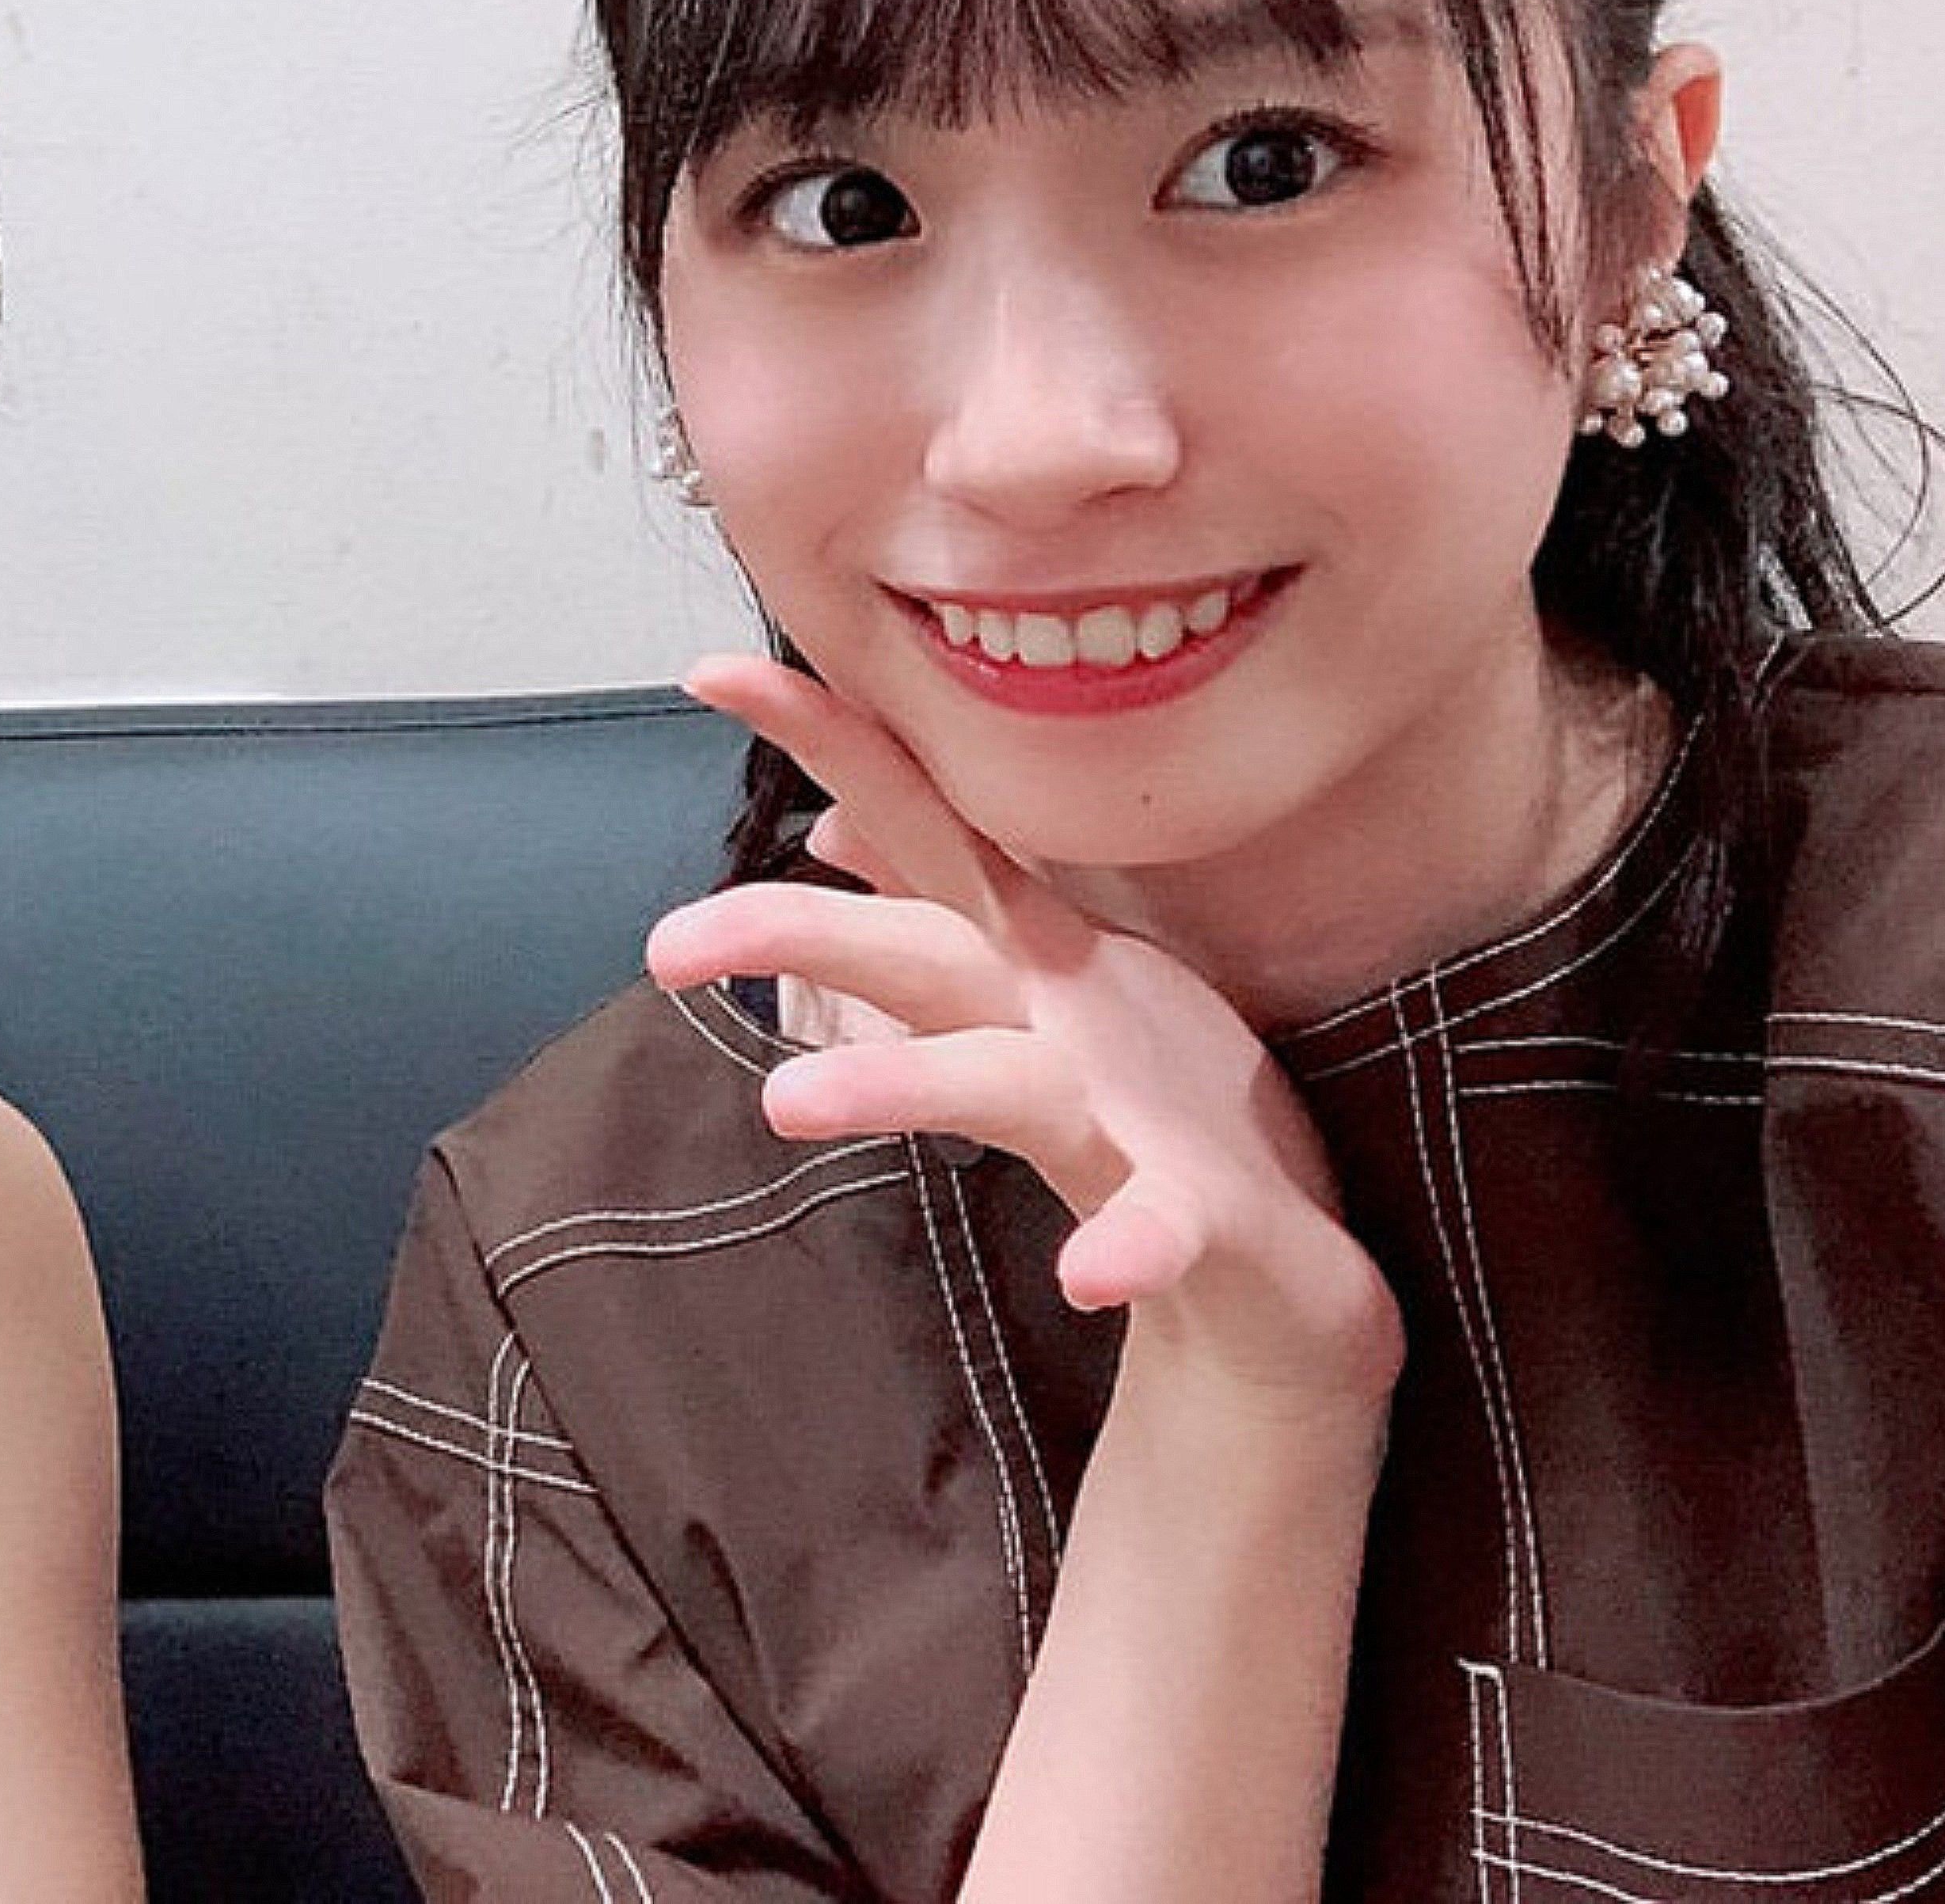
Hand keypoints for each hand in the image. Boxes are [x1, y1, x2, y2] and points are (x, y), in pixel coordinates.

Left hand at [648, 654, 1398, 1416]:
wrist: (1281, 1275)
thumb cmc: (1147, 1111)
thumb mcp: (1028, 999)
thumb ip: (929, 913)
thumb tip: (831, 824)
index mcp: (1021, 961)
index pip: (915, 822)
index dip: (826, 739)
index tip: (709, 670)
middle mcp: (1065, 1013)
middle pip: (921, 950)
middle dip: (802, 930)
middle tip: (663, 947)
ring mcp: (1137, 1110)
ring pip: (1007, 1084)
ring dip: (903, 1085)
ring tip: (786, 1104)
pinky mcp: (1203, 1216)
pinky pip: (1161, 1228)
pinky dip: (1132, 1246)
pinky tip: (1088, 1275)